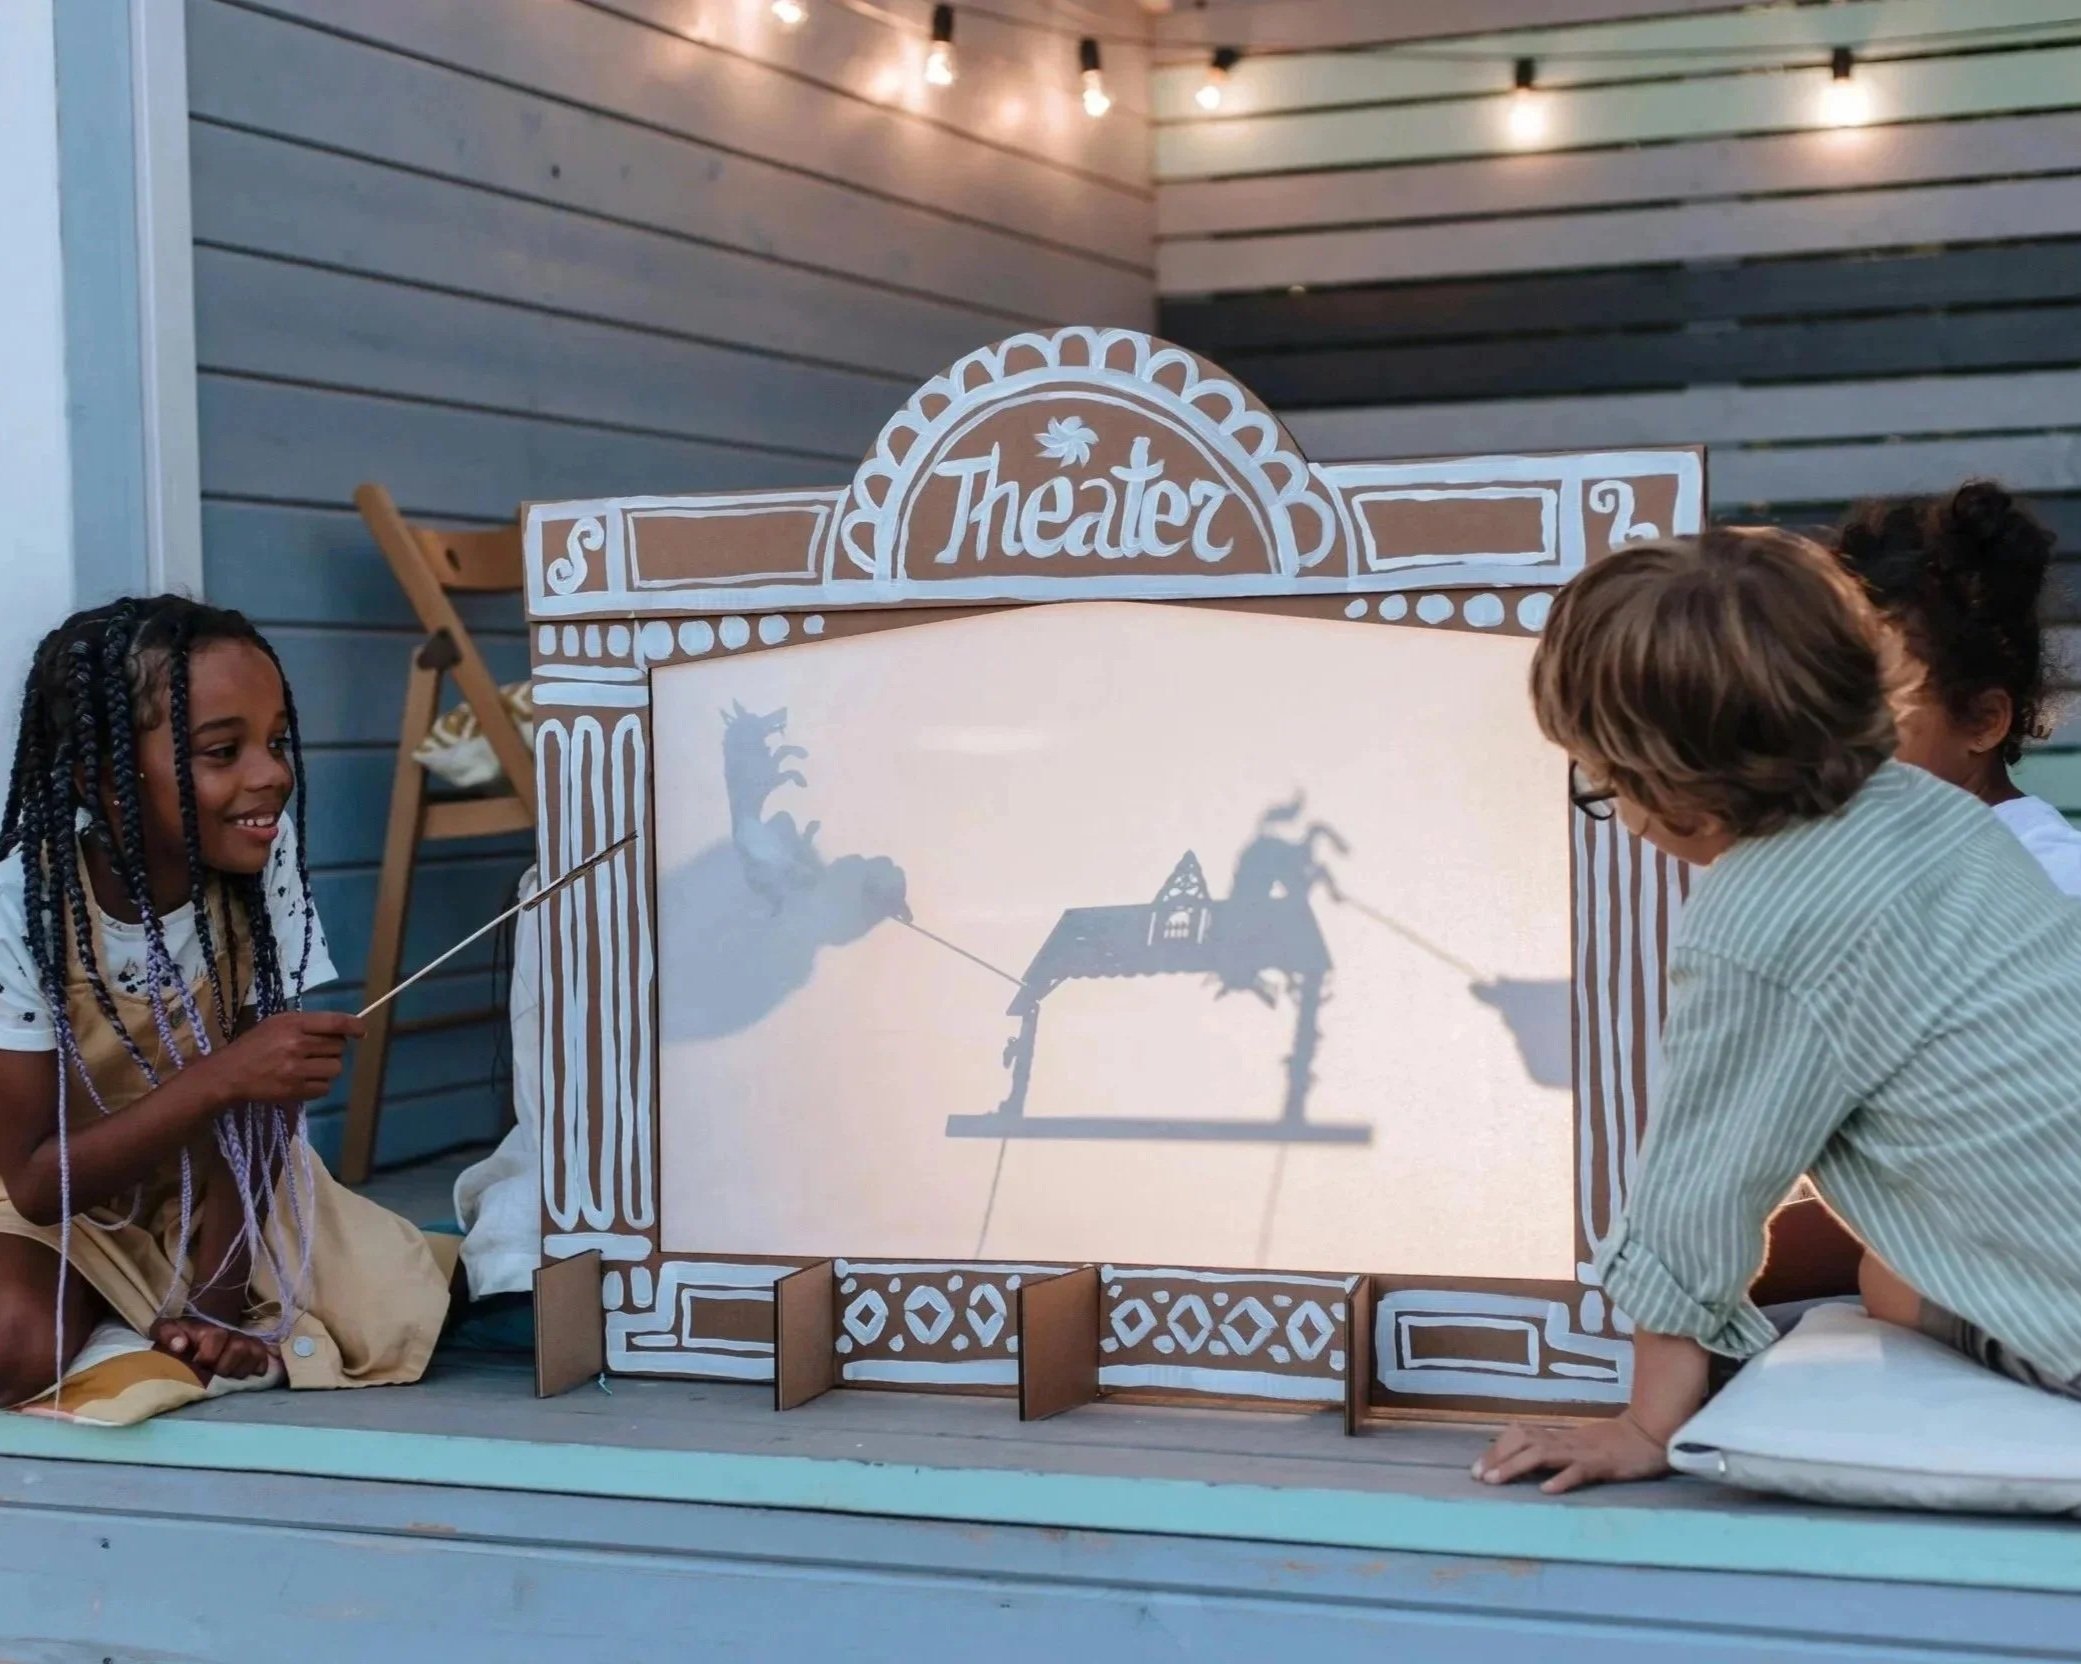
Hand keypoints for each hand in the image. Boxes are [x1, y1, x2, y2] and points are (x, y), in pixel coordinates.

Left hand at [150, 1316, 274, 1384]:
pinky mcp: (257, 1351)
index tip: (197, 1365)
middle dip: (224, 1366)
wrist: (198, 1330)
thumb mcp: (164, 1331)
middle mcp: (232, 1334)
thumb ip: (168, 1334)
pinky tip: (243, 1376)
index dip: (207, 1356)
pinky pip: (264, 1361)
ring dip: (239, 1370)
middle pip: (239, 1347)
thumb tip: (179, 1346)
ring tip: (225, 1377)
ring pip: (254, 1354)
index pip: (217, 1338)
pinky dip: (256, 1370)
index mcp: (208, 1329)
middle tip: (212, 1375)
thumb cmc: (179, 1336)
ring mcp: (246, 1342)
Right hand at [204, 1010, 364, 1105]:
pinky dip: (319, 1085)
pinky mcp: (294, 1090)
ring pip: (335, 1068)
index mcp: (292, 1023)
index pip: (335, 1022)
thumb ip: (308, 1024)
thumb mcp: (277, 1023)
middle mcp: (296, 1045)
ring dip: (328, 1068)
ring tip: (310, 1067)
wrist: (229, 1073)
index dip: (355, 1026)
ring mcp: (296, 1070)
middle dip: (332, 1049)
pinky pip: (325, 1088)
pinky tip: (303, 1080)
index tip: (361, 1031)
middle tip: (316, 1052)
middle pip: (339, 1047)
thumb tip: (344, 1028)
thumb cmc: (255, 1044)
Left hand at [1472, 1412, 1671, 1493]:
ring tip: (1496, 1480)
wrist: (1650, 1434)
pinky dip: (1562, 1479)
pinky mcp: (1602, 1464)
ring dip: (1516, 1466)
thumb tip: (1526, 1459)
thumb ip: (1556, 1450)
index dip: (1497, 1450)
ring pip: (1542, 1454)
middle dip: (1498, 1458)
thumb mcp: (1579, 1444)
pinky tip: (1547, 1490)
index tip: (1478, 1468)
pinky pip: (1579, 1471)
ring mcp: (1582, 1452)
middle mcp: (1565, 1441)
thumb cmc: (1614, 1443)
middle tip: (1479, 1477)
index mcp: (1559, 1437)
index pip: (1519, 1436)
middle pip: (1523, 1442)